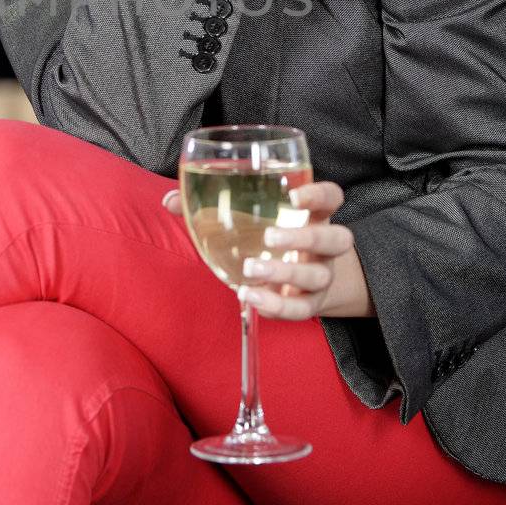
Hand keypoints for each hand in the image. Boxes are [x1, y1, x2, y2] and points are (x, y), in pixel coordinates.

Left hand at [161, 179, 375, 320]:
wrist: (297, 282)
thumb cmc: (264, 238)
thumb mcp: (245, 219)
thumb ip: (209, 206)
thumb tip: (169, 199)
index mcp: (312, 215)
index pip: (332, 198)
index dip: (319, 195)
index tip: (294, 194)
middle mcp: (324, 245)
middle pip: (335, 238)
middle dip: (305, 237)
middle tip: (269, 237)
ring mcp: (321, 276)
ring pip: (318, 275)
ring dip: (285, 274)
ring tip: (251, 270)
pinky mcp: (311, 305)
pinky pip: (301, 310)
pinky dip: (277, 306)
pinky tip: (251, 297)